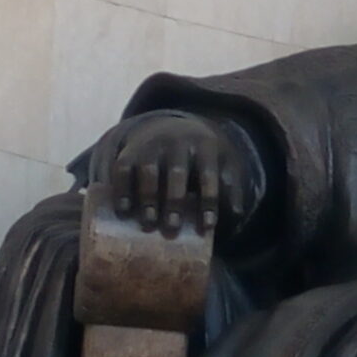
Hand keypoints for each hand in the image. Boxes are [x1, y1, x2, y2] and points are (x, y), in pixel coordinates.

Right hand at [109, 111, 252, 238]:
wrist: (171, 128)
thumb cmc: (200, 158)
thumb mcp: (221, 164)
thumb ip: (230, 188)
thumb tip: (235, 216)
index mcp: (205, 146)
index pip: (208, 173)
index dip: (208, 200)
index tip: (207, 226)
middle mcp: (176, 142)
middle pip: (176, 172)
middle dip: (174, 200)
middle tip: (172, 228)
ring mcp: (151, 145)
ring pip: (148, 170)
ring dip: (148, 197)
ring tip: (149, 223)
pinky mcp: (130, 151)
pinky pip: (122, 168)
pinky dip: (121, 189)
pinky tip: (123, 210)